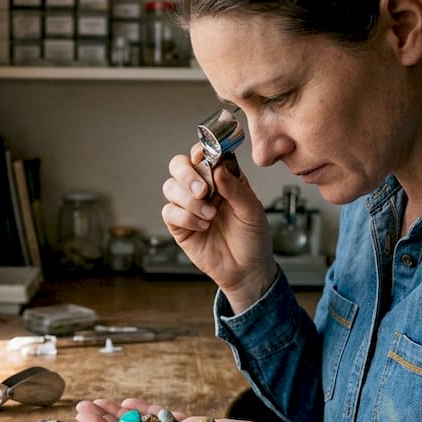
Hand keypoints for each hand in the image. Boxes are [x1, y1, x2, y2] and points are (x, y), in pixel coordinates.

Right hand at [162, 143, 276, 310]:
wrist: (246, 271)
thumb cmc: (253, 239)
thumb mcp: (252, 211)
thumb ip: (236, 188)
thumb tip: (218, 168)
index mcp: (223, 178)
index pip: (205, 154)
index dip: (200, 151)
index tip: (202, 156)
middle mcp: (203, 188)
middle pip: (179, 166)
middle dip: (187, 175)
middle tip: (202, 190)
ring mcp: (189, 206)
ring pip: (170, 187)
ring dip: (188, 200)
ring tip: (209, 215)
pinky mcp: (179, 225)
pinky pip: (169, 212)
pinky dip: (185, 217)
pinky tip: (202, 226)